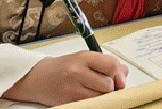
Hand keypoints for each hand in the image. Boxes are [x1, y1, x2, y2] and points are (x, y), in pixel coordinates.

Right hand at [3, 51, 127, 105]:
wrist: (38, 78)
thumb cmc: (65, 67)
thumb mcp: (85, 58)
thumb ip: (106, 63)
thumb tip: (124, 76)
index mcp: (83, 57)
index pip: (112, 65)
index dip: (118, 73)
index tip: (117, 77)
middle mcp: (77, 72)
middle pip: (108, 84)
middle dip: (110, 86)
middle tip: (102, 83)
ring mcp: (72, 89)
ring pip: (101, 97)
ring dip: (102, 95)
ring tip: (93, 89)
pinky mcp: (68, 102)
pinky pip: (91, 104)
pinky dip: (93, 101)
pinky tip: (87, 95)